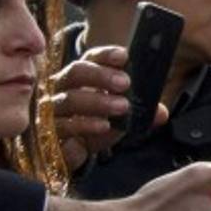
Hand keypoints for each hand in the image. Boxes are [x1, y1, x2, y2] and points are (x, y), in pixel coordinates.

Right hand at [44, 46, 166, 168]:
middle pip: (76, 72)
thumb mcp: (119, 119)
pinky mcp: (49, 131)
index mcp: (81, 77)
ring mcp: (52, 108)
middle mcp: (62, 87)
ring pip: (70, 98)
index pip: (91, 58)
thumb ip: (139, 113)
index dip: (106, 55)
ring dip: (98, 101)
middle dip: (101, 75)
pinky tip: (103, 125)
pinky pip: (65, 124)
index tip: (125, 56)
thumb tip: (161, 113)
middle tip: (125, 82)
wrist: (70, 154)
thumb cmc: (94, 126)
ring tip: (123, 106)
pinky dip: (86, 124)